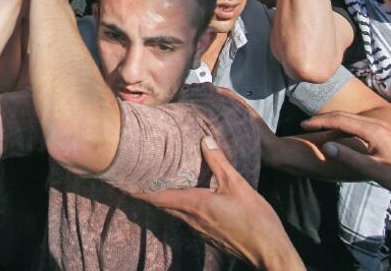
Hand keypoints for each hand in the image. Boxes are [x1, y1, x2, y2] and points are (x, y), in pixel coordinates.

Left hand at [131, 137, 302, 270]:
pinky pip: (185, 218)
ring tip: (154, 184)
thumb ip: (218, 161)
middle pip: (161, 205)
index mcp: (195, 205)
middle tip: (134, 176)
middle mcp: (191, 219)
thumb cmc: (255, 219)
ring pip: (173, 212)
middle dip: (146, 192)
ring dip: (161, 199)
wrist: (269, 252)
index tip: (122, 181)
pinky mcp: (208, 235)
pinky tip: (182, 198)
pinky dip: (177, 206)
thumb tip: (204, 138)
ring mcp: (198, 230)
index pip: (158, 197)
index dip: (138, 190)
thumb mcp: (237, 184)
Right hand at [302, 111, 390, 200]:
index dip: (319, 121)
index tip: (302, 125)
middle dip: (323, 119)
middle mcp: (377, 123)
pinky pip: (358, 124)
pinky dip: (344, 127)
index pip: (340, 120)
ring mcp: (382, 126)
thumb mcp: (373, 171)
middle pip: (344, 116)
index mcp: (373, 130)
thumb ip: (349, 157)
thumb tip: (326, 146)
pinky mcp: (384, 132)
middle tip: (304, 125)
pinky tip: (338, 135)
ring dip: (333, 122)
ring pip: (351, 119)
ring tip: (316, 129)